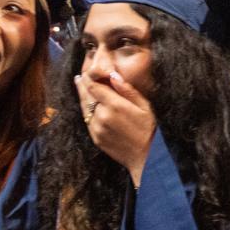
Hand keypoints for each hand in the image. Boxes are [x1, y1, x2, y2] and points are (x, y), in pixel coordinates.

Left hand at [75, 71, 155, 186]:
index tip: (87, 72)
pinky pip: (87, 121)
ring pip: (84, 109)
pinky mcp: (96, 138)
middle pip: (86, 96)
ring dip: (82, 97)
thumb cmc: (149, 129)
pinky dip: (86, 111)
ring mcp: (97, 128)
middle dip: (82, 85)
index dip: (89, 78)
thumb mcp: (144, 106)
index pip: (94, 86)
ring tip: (80, 87)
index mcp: (115, 105)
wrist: (146, 157)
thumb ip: (127, 90)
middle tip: (79, 77)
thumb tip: (113, 75)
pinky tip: (87, 106)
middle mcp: (102, 116)